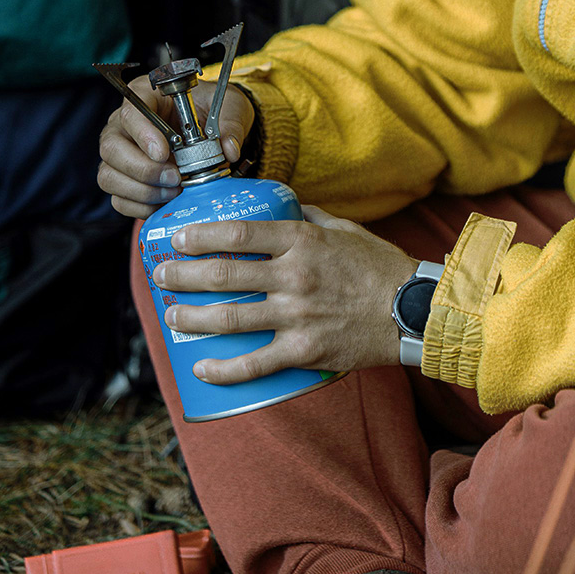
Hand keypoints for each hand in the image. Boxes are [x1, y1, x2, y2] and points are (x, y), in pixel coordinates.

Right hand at [97, 77, 254, 217]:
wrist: (212, 130)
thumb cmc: (213, 111)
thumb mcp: (231, 108)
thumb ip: (231, 124)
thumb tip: (229, 149)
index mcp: (147, 98)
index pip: (130, 111)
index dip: (143, 134)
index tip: (163, 152)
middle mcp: (124, 126)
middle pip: (111, 147)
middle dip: (143, 169)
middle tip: (175, 178)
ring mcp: (121, 154)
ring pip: (109, 176)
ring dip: (142, 191)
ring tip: (174, 191)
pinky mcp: (125, 180)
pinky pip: (119, 199)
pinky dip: (141, 207)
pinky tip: (166, 203)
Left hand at [152, 206, 419, 382]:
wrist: (413, 312)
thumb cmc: (380, 267)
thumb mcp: (346, 229)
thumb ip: (310, 217)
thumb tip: (283, 203)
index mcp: (302, 242)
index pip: (238, 233)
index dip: (200, 236)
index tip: (176, 239)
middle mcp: (294, 277)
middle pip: (222, 276)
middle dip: (181, 276)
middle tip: (161, 277)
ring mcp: (297, 317)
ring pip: (229, 319)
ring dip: (191, 318)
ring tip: (171, 315)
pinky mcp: (304, 351)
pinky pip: (255, 364)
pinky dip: (224, 370)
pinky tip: (202, 369)